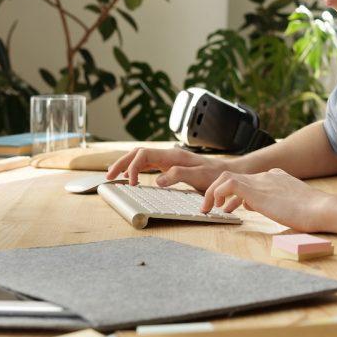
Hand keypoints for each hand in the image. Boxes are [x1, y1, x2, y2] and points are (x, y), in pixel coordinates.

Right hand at [106, 146, 227, 188]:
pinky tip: (130, 176)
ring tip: (113, 176)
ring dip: (126, 165)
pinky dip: (135, 168)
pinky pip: (148, 164)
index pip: (143, 155)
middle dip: (121, 163)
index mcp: (172, 156)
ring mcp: (168, 160)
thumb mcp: (199, 176)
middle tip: (108, 176)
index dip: (132, 167)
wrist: (227, 173)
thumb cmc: (215, 176)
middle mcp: (168, 155)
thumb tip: (157, 180)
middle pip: (137, 153)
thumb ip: (179, 176)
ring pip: (140, 158)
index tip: (130, 184)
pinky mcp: (170, 166)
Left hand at [201, 168, 332, 232]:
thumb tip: (254, 207)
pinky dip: (216, 193)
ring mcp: (261, 180)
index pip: (250, 181)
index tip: (230, 207)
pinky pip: (227, 184)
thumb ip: (274, 204)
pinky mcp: (255, 189)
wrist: (320, 208)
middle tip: (212, 206)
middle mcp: (267, 176)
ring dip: (212, 192)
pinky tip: (215, 207)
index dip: (236, 194)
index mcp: (277, 178)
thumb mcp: (290, 206)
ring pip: (226, 178)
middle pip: (235, 177)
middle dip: (219, 190)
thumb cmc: (312, 213)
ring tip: (207, 208)